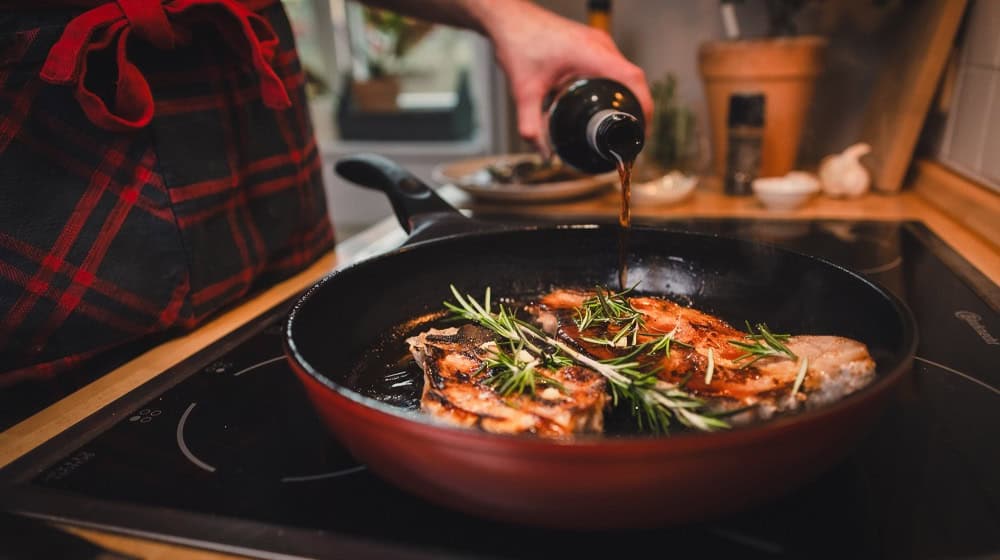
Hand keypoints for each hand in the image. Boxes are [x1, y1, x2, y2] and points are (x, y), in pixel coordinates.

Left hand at [482, 1, 652, 152]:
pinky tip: (608, 101)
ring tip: (624, 121)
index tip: (642, 130)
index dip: (644, 105)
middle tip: (633, 134)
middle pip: (633, 77)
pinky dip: (616, 84)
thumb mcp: (524, 92)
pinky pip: (613, 65)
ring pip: (624, 70)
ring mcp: (597, 41)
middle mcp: (599, 45)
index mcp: (590, 53)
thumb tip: (543, 152)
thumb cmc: (517, 42)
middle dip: (637, 106)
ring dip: (628, 94)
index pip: (632, 79)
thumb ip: (531, 126)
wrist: (507, 18)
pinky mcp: (591, 43)